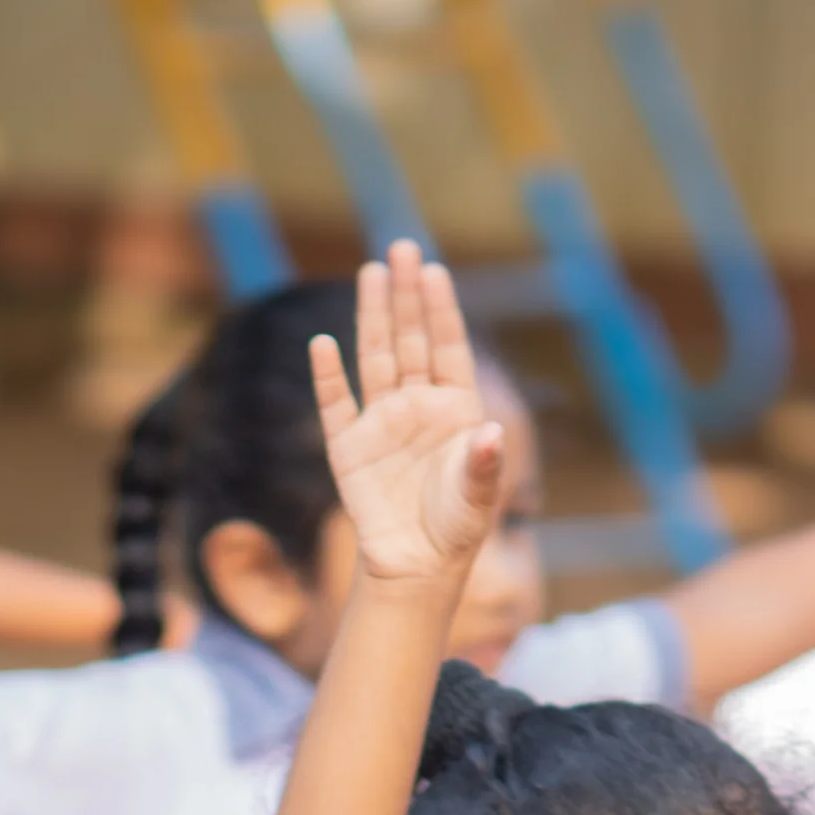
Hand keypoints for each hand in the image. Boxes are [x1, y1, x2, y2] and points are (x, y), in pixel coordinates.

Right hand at [307, 244, 507, 596]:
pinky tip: (323, 344)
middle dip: (406, 295)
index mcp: (454, 408)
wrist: (417, 567)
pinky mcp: (349, 449)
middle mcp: (417, 406)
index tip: (435, 271)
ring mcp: (381, 423)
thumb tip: (491, 433)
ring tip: (372, 272)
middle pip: (410, 339)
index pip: (448, 346)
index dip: (441, 309)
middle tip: (401, 248)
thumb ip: (484, 463)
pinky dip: (328, 376)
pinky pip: (335, 405)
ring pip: (375, 357)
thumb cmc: (456, 528)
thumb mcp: (479, 496)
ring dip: (373, 316)